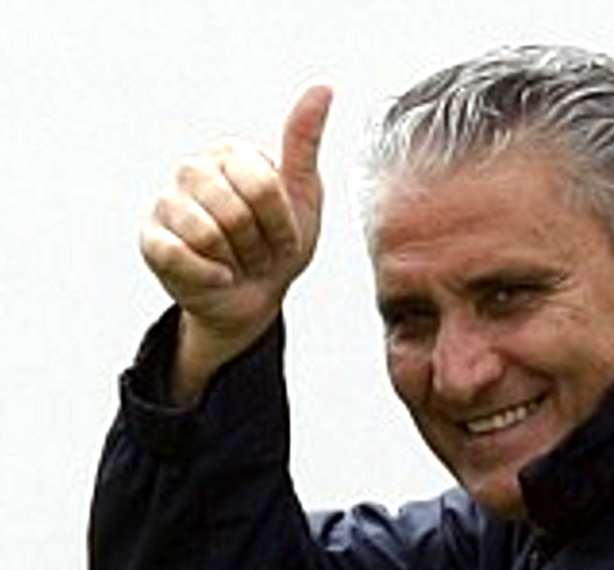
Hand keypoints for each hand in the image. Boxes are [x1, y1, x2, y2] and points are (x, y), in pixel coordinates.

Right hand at [139, 84, 332, 402]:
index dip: (282, 225)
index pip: (265, 186)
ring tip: (238, 262)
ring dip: (236, 261)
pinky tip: (218, 276)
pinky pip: (179, 256)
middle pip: (236, 211)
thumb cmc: (280, 244)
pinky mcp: (150, 238)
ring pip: (207, 233)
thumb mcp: (303, 196)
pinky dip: (210, 276)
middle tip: (259, 253)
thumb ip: (304, 143)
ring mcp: (167, 202)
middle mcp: (193, 169)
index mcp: (233, 154)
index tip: (287, 239)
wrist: (255, 297)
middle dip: (259, 246)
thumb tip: (323, 87)